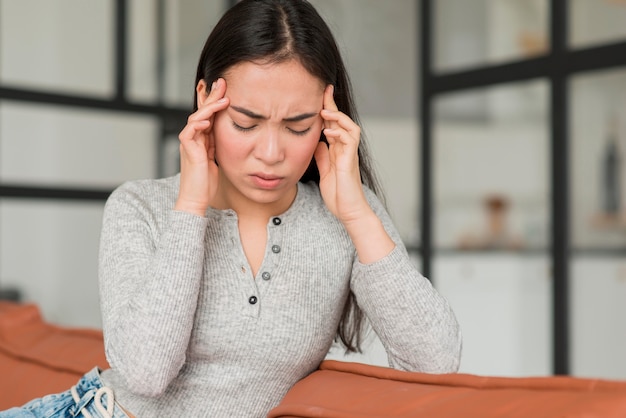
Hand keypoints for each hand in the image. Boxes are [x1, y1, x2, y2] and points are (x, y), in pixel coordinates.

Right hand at [175, 78, 229, 215]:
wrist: (196, 198)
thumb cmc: (207, 183)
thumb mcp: (217, 158)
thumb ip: (219, 145)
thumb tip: (231, 134)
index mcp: (202, 138)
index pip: (207, 115)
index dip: (214, 101)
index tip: (225, 88)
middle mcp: (194, 138)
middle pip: (201, 111)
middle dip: (211, 96)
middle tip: (221, 82)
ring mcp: (189, 143)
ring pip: (196, 118)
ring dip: (209, 107)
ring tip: (222, 98)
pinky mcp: (187, 150)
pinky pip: (189, 132)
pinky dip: (198, 124)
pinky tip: (207, 120)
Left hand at [315, 85, 394, 262]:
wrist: (349, 212)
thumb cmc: (338, 195)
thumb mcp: (325, 172)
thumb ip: (322, 156)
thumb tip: (317, 142)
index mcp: (338, 150)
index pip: (332, 124)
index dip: (326, 109)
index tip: (318, 94)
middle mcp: (345, 149)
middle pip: (340, 121)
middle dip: (332, 104)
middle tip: (324, 89)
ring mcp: (349, 154)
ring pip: (349, 127)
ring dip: (337, 117)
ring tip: (324, 109)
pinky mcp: (350, 162)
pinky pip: (349, 141)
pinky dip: (339, 133)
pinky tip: (328, 131)